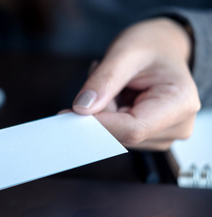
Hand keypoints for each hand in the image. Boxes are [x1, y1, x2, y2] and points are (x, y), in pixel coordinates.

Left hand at [72, 18, 200, 149]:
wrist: (163, 47)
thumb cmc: (151, 44)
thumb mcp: (126, 51)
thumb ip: (104, 80)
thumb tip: (82, 109)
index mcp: (180, 103)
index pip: (131, 129)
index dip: (97, 124)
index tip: (70, 113)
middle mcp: (177, 126)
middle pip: (121, 134)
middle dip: (101, 110)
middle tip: (101, 78)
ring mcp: (163, 135)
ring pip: (115, 135)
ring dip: (104, 110)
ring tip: (115, 83)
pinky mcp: (150, 137)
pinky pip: (116, 133)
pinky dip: (109, 114)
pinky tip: (118, 95)